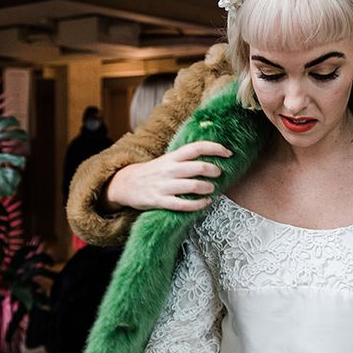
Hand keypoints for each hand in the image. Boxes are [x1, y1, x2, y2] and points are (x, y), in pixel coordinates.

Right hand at [103, 141, 232, 212]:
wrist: (124, 184)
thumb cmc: (152, 172)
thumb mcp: (166, 161)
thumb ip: (185, 159)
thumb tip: (211, 158)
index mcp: (172, 157)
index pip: (196, 148)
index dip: (214, 148)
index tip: (228, 153)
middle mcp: (169, 169)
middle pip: (197, 167)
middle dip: (213, 170)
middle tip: (219, 173)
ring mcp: (164, 185)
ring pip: (192, 186)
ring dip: (207, 188)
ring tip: (212, 189)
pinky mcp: (159, 201)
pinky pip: (182, 204)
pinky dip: (197, 205)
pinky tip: (205, 203)